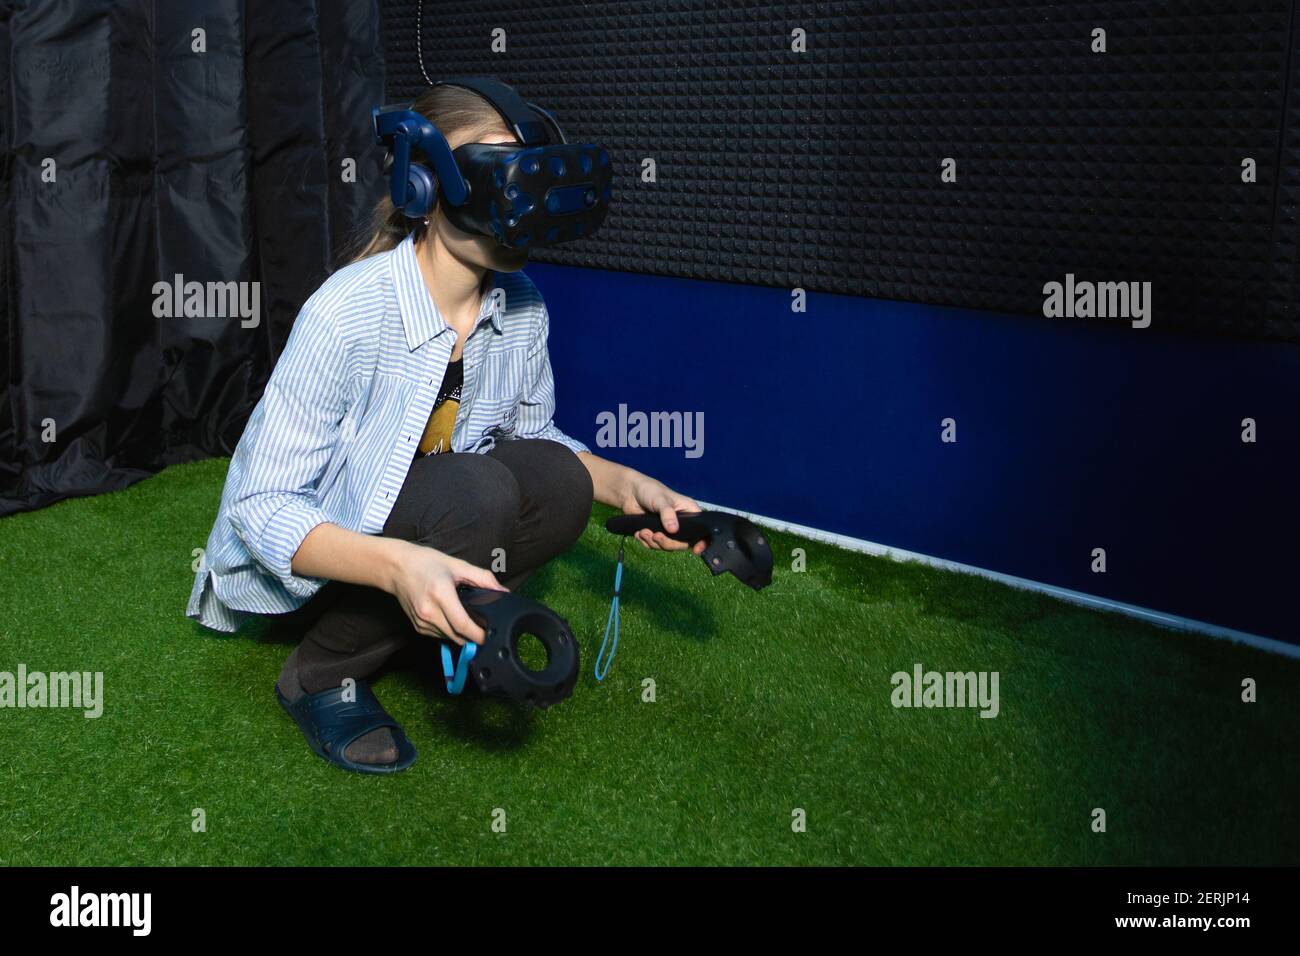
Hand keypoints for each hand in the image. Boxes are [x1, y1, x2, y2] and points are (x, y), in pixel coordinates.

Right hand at [387, 541, 505, 644]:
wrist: (396, 567)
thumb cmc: (426, 563)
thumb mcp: (458, 565)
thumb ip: (483, 579)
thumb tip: (503, 592)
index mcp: (440, 594)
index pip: (463, 625)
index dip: (479, 634)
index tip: (491, 635)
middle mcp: (429, 611)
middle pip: (458, 637)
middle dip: (474, 637)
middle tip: (486, 630)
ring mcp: (421, 621)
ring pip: (449, 638)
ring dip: (462, 635)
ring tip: (470, 622)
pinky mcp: (417, 627)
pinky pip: (439, 636)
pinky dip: (450, 632)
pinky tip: (453, 619)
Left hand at [619, 474, 707, 553]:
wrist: (630, 492)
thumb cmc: (650, 490)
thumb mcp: (660, 500)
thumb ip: (667, 514)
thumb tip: (673, 530)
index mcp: (689, 512)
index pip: (701, 530)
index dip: (702, 542)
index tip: (696, 550)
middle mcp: (681, 523)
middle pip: (682, 543)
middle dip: (667, 542)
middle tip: (655, 536)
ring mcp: (669, 530)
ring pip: (666, 546)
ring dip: (653, 542)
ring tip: (643, 532)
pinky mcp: (656, 533)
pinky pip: (654, 546)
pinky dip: (646, 542)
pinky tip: (639, 533)